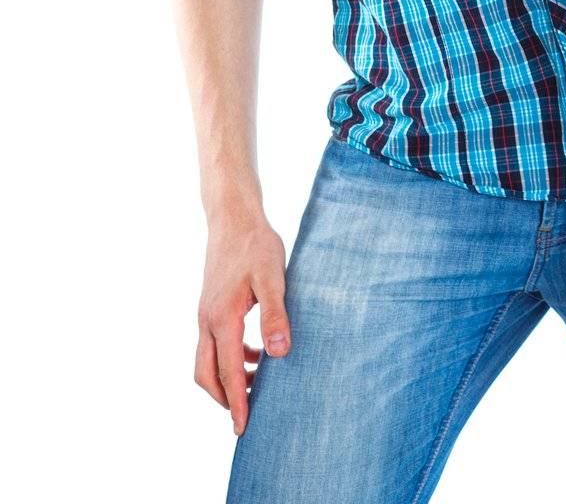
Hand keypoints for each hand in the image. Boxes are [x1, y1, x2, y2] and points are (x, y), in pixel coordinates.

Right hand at [195, 214, 289, 435]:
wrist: (233, 218)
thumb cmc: (256, 245)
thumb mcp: (273, 278)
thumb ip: (275, 315)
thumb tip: (280, 354)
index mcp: (222, 319)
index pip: (228, 372)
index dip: (237, 402)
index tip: (243, 428)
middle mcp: (208, 321)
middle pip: (206, 375)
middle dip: (224, 399)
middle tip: (246, 417)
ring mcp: (206, 314)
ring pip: (207, 361)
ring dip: (228, 377)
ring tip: (259, 386)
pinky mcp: (210, 306)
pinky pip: (214, 343)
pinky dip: (231, 356)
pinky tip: (257, 352)